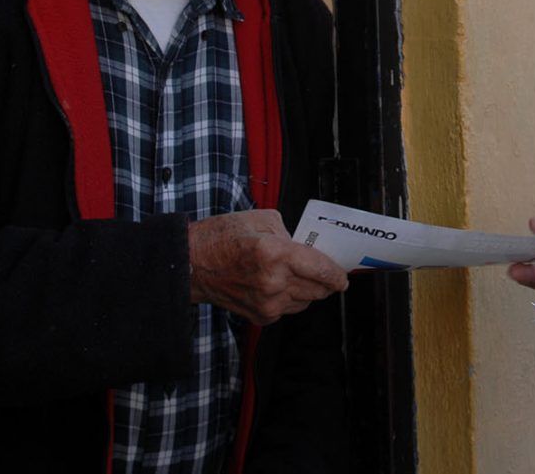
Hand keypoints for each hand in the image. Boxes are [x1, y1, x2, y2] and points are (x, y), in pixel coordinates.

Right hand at [188, 210, 348, 325]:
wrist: (190, 264)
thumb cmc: (221, 238)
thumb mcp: (262, 219)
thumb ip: (291, 233)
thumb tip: (308, 248)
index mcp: (276, 254)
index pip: (321, 270)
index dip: (337, 275)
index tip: (344, 277)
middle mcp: (274, 283)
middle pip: (318, 290)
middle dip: (326, 282)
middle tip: (324, 271)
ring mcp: (267, 303)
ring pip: (306, 301)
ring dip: (309, 290)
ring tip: (298, 275)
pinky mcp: (260, 316)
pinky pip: (289, 309)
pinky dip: (291, 298)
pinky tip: (280, 285)